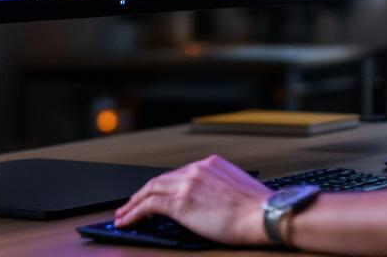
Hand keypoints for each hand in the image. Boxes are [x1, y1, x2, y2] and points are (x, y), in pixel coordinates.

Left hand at [114, 155, 272, 245]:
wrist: (264, 214)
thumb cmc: (258, 209)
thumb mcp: (238, 189)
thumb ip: (219, 188)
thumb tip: (209, 202)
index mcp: (211, 164)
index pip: (178, 174)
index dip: (162, 186)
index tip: (154, 195)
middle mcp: (196, 169)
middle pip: (160, 180)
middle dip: (142, 193)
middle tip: (130, 204)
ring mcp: (187, 184)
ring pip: (149, 190)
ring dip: (132, 203)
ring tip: (122, 215)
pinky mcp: (179, 202)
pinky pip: (148, 206)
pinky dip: (133, 213)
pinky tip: (126, 221)